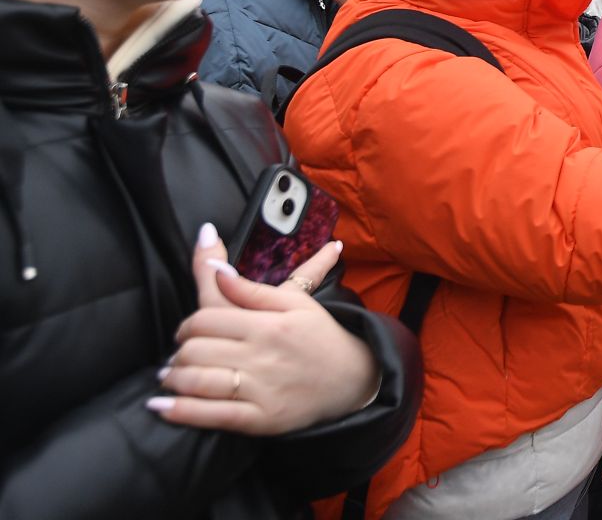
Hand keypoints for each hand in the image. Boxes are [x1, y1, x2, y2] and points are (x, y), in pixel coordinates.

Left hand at [150, 226, 378, 433]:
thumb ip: (251, 287)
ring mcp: (260, 390)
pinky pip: (211, 416)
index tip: (189, 330)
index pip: (206, 318)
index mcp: (269, 324)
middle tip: (181, 354)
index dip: (188, 324)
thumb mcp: (296, 302)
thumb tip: (215, 267)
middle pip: (196, 349)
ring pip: (197, 381)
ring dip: (174, 378)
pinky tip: (161, 407)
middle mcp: (262, 356)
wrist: (354, 380)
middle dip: (179, 351)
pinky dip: (180, 412)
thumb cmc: (320, 337)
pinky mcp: (260, 419)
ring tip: (170, 376)